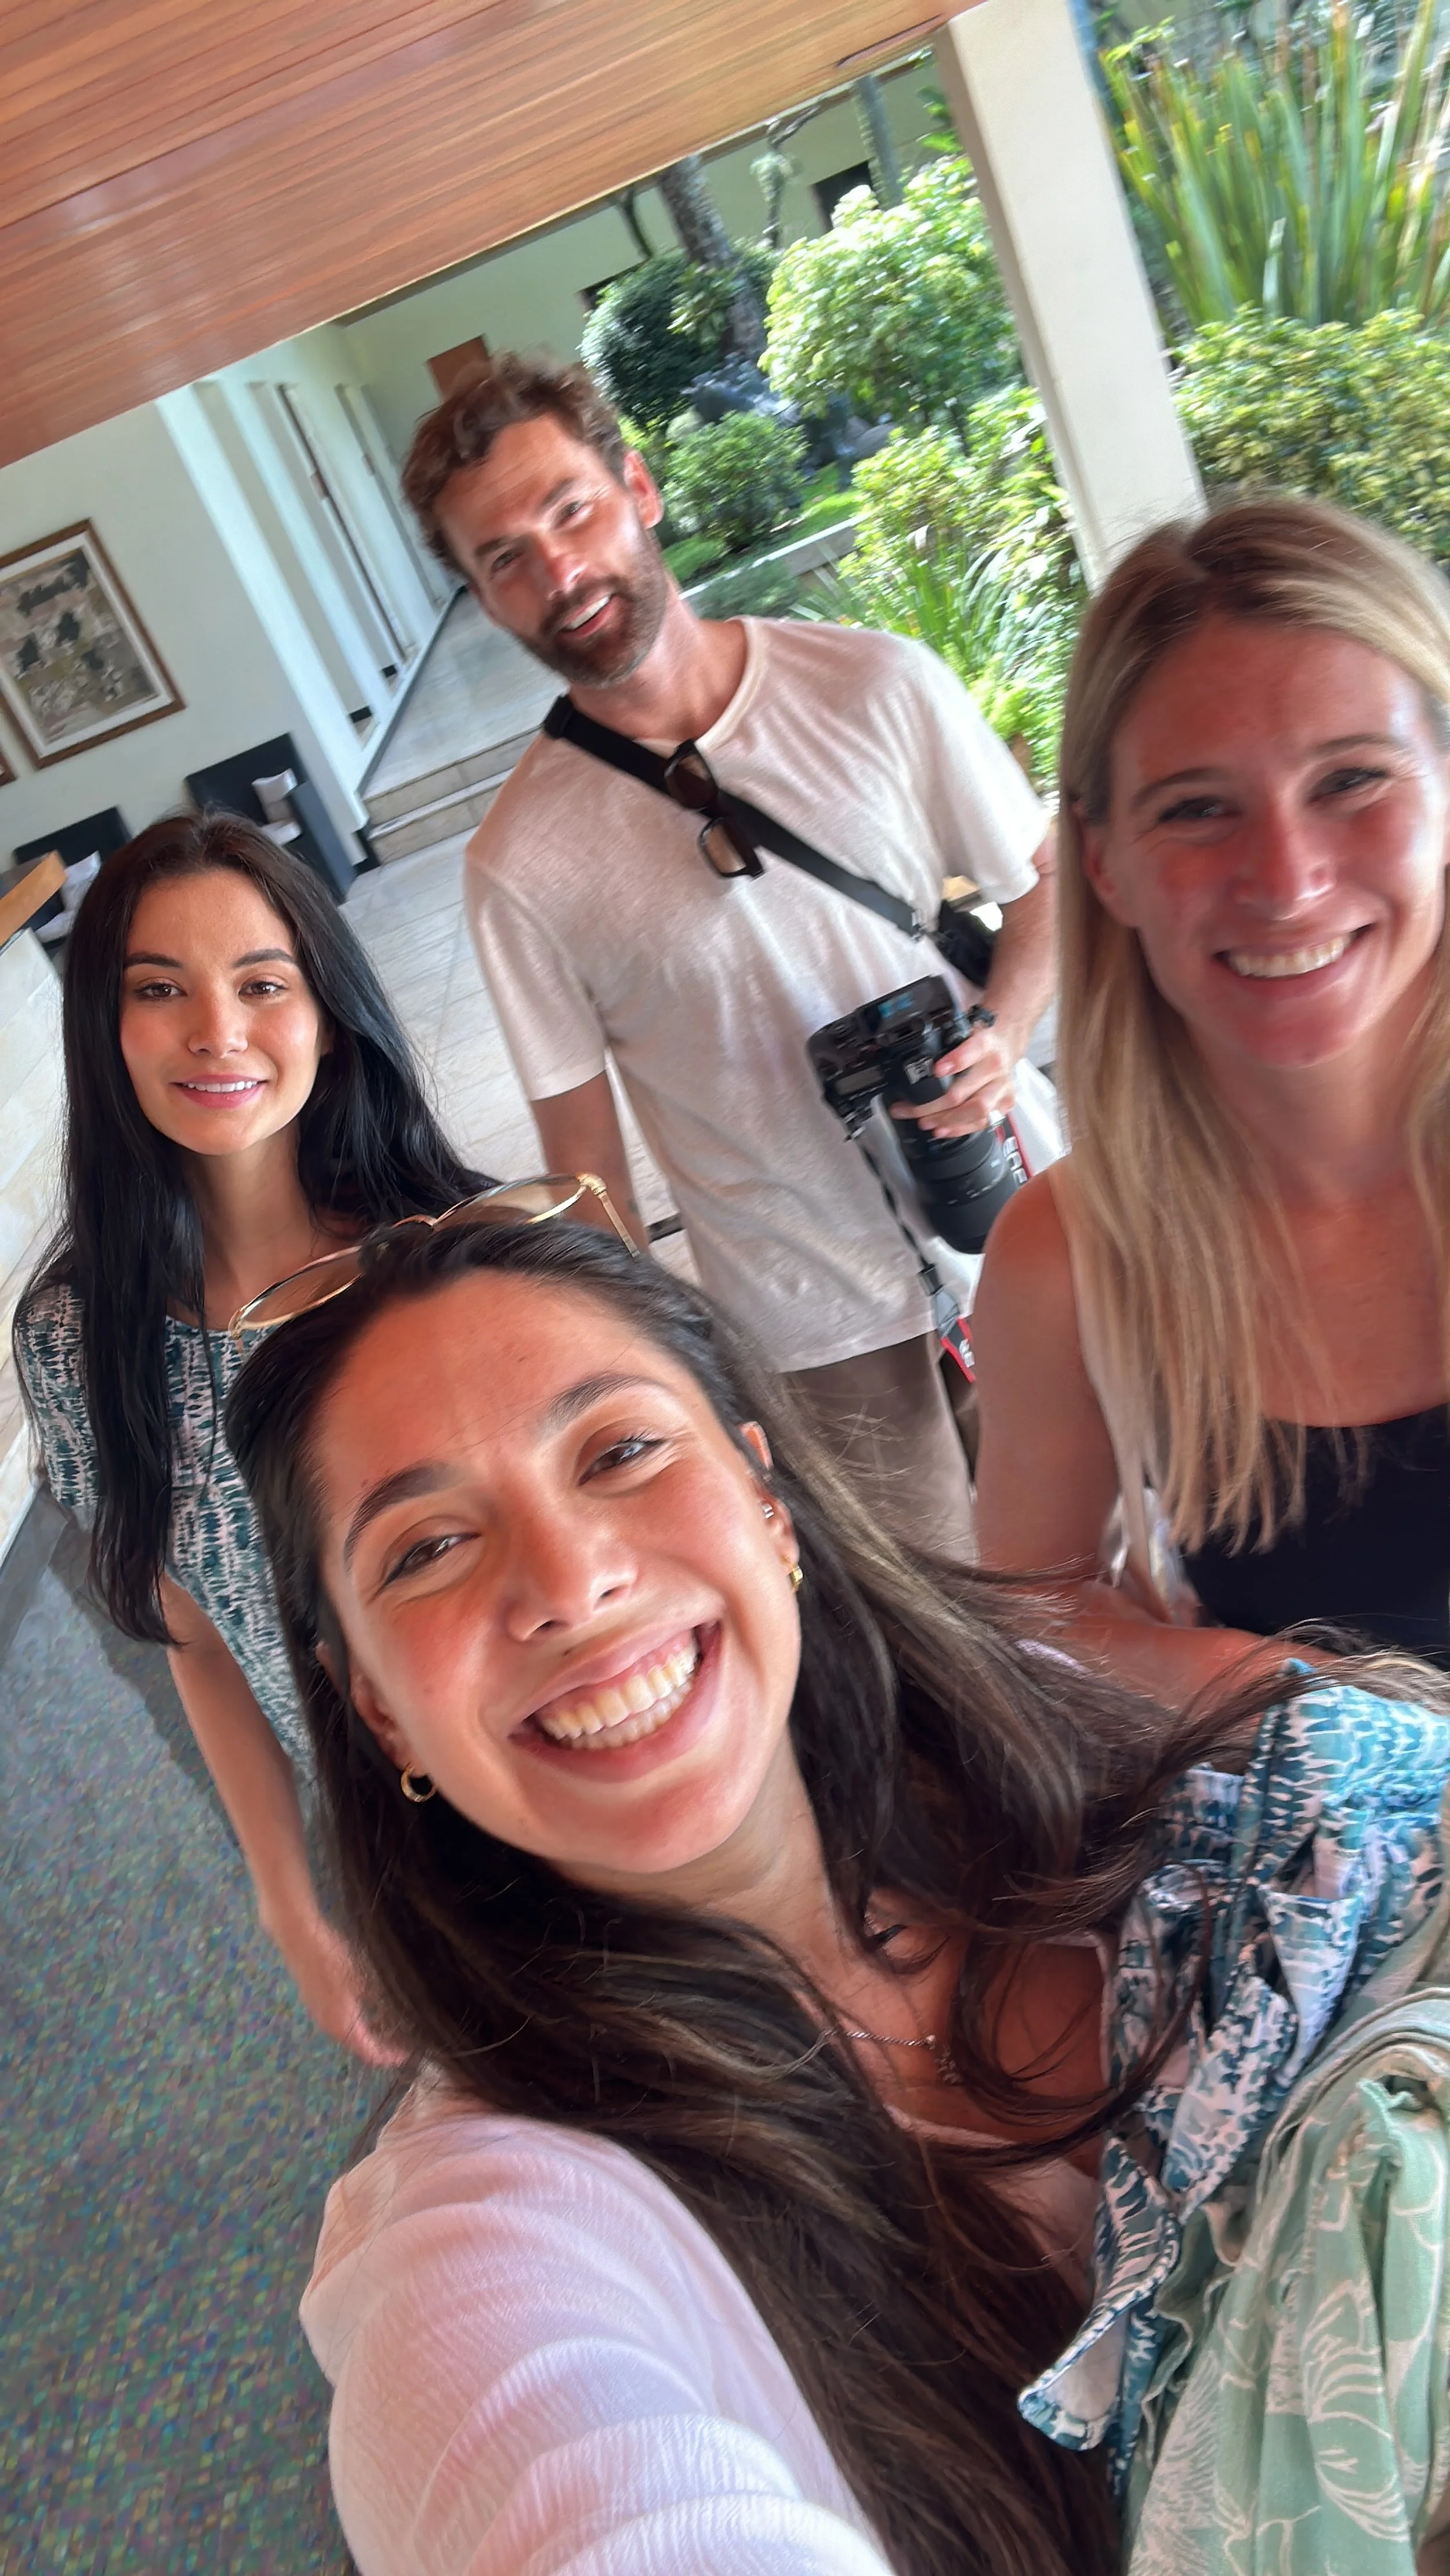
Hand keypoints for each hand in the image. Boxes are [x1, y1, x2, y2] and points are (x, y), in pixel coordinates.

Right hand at [268, 1904, 408, 2066]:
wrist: (299, 1938)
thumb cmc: (334, 1957)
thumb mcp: (365, 1979)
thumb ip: (380, 2003)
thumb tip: (401, 2017)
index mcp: (343, 2025)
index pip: (370, 2053)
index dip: (390, 2056)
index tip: (408, 2053)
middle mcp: (329, 2027)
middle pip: (359, 2046)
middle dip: (381, 2046)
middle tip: (404, 2039)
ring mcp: (319, 2015)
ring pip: (349, 2033)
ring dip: (368, 2034)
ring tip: (391, 2025)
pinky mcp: (314, 2002)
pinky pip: (340, 2021)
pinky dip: (357, 2022)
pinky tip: (369, 2008)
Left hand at [889, 1016, 1018, 1140]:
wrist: (1007, 1044)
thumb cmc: (981, 1040)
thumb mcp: (965, 1028)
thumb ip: (945, 1032)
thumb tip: (916, 1031)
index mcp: (986, 1043)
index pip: (974, 1049)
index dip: (956, 1061)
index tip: (937, 1070)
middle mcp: (996, 1066)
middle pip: (966, 1091)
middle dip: (935, 1105)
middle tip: (914, 1110)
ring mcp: (1002, 1087)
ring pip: (976, 1111)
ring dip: (947, 1120)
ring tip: (925, 1122)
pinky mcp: (1005, 1103)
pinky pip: (983, 1122)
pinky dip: (960, 1129)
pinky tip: (942, 1129)